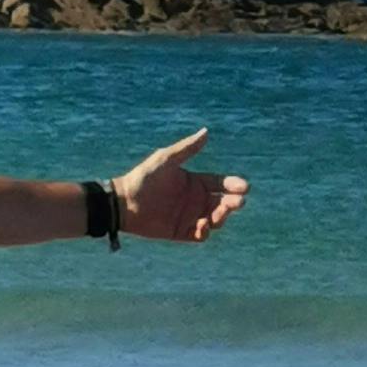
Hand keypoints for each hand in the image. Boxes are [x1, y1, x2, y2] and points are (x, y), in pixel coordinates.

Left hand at [112, 129, 247, 243]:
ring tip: (217, 214)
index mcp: (194, 182)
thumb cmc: (143, 178)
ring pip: (215, 220)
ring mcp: (190, 216)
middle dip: (233, 203)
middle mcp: (195, 200)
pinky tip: (202, 226)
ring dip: (221, 217)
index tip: (244, 187)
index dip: (233, 185)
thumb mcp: (165, 160)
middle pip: (223, 203)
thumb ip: (186, 149)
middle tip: (238, 202)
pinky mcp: (181, 232)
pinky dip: (205, 232)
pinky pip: (200, 236)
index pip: (220, 183)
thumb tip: (206, 131)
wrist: (123, 203)